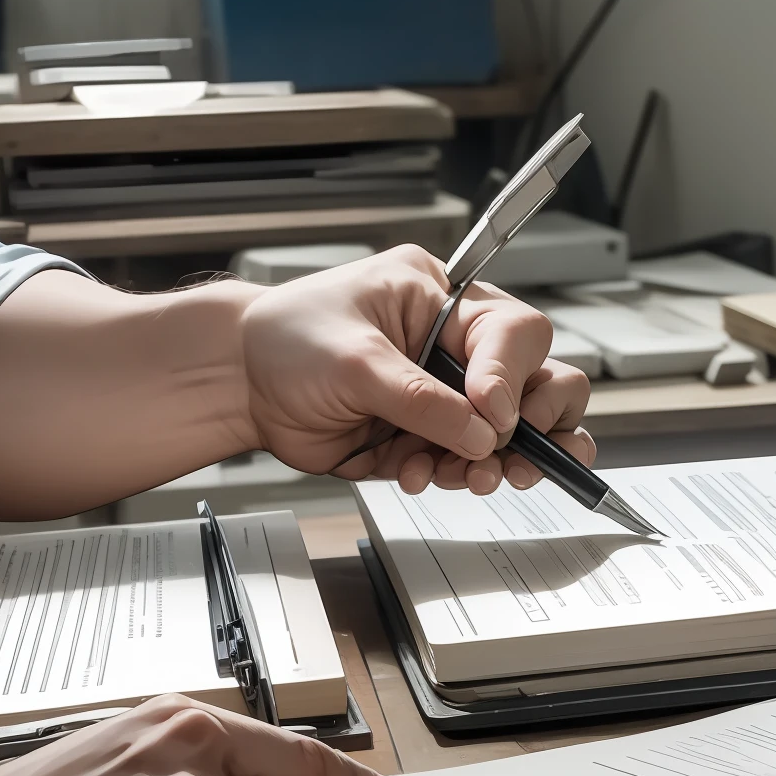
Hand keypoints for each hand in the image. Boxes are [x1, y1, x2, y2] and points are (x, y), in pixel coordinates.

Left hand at [238, 245, 594, 492]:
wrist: (240, 381)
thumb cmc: (286, 338)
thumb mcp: (356, 361)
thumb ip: (421, 399)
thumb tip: (482, 434)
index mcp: (442, 298)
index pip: (512, 333)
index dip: (511, 377)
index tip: (490, 414)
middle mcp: (452, 344)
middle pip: (535, 379)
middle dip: (533, 423)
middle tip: (514, 456)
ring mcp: (442, 393)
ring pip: (507, 432)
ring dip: (491, 462)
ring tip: (467, 477)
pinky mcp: (424, 434)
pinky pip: (459, 462)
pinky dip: (445, 475)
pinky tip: (415, 472)